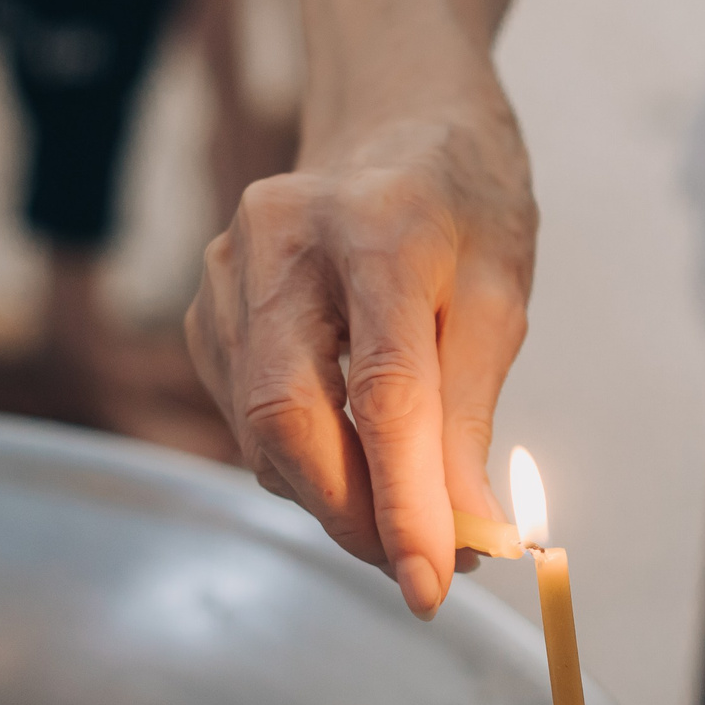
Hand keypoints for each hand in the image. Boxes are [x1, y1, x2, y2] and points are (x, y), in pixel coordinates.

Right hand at [184, 105, 535, 617]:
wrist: (392, 118)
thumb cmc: (461, 202)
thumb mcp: (500, 294)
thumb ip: (471, 416)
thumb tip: (467, 538)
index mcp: (377, 225)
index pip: (384, 392)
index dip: (405, 503)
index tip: (433, 585)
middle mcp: (281, 239)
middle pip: (287, 416)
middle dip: (352, 515)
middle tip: (421, 568)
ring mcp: (226, 269)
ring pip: (259, 428)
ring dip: (331, 494)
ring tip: (405, 511)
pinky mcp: (205, 305)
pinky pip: (246, 415)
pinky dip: (302, 458)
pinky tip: (354, 451)